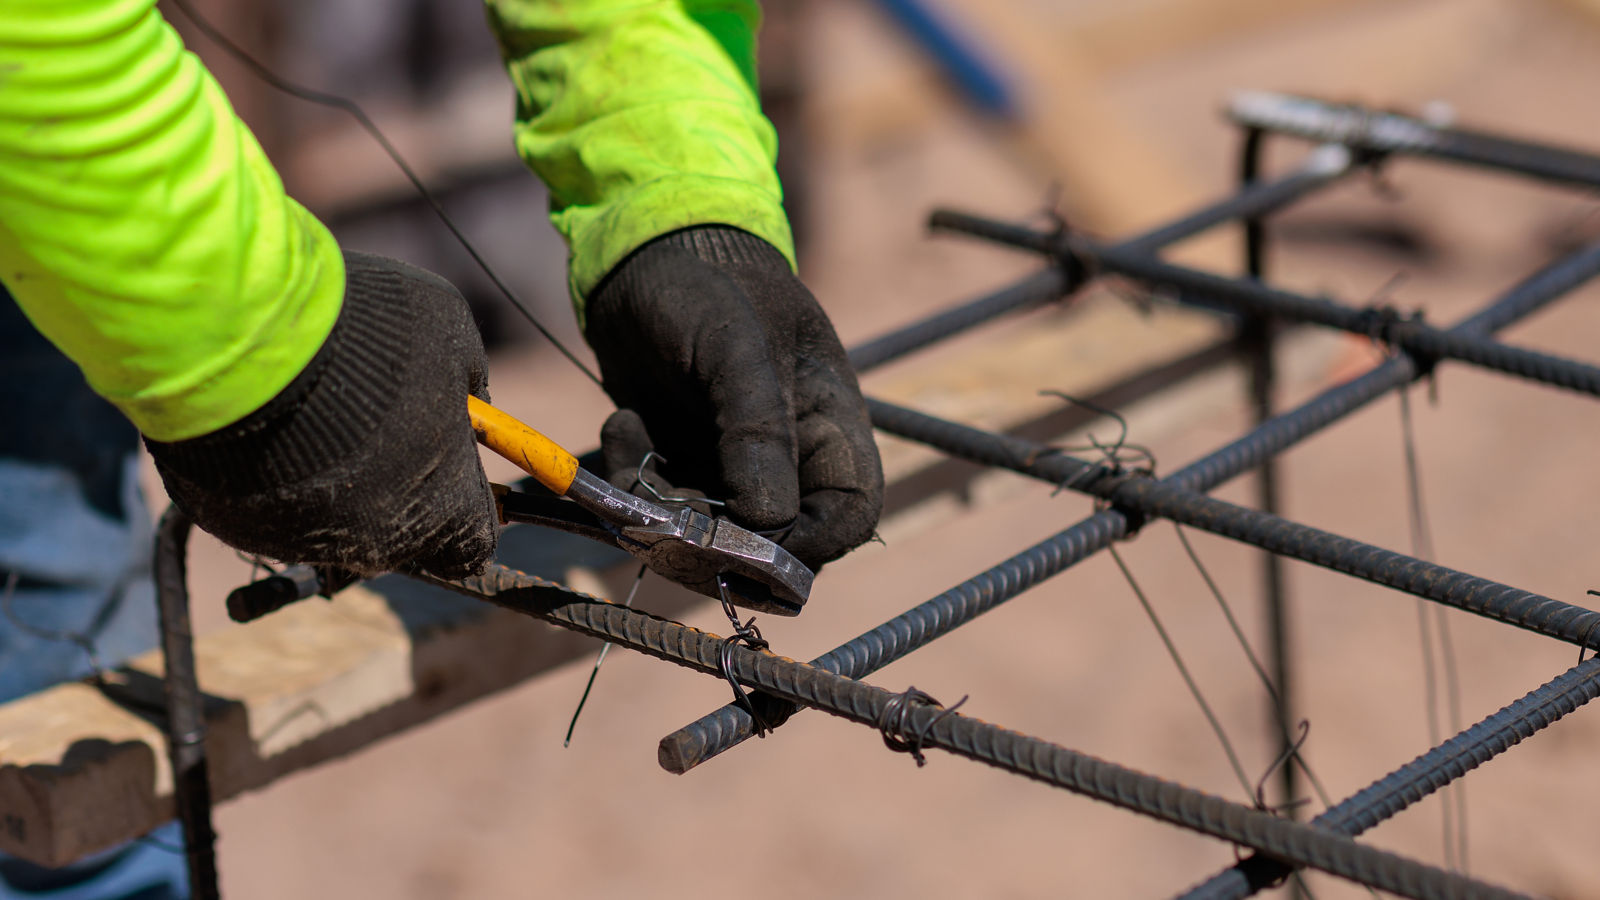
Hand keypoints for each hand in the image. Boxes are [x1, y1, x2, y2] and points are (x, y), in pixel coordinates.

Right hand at [145, 251, 497, 577]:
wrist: (243, 335)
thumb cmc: (367, 335)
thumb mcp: (450, 335)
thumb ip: (469, 381)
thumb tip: (468, 398)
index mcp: (444, 512)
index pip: (473, 543)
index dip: (467, 503)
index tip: (453, 463)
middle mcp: (378, 544)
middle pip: (400, 534)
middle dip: (398, 484)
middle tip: (380, 423)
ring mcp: (302, 542)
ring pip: (330, 519)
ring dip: (331, 476)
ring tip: (316, 408)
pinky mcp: (237, 526)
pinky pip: (267, 503)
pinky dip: (271, 470)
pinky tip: (266, 416)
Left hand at [585, 226, 882, 569]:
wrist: (641, 255)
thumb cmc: (709, 286)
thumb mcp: (738, 349)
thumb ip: (758, 432)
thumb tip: (769, 521)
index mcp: (828, 426)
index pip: (848, 514)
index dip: (811, 544)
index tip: (753, 542)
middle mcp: (787, 457)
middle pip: (775, 541)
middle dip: (715, 535)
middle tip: (668, 500)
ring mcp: (731, 466)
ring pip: (708, 535)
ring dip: (661, 506)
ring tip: (631, 434)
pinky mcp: (682, 464)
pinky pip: (660, 510)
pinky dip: (633, 482)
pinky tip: (624, 425)